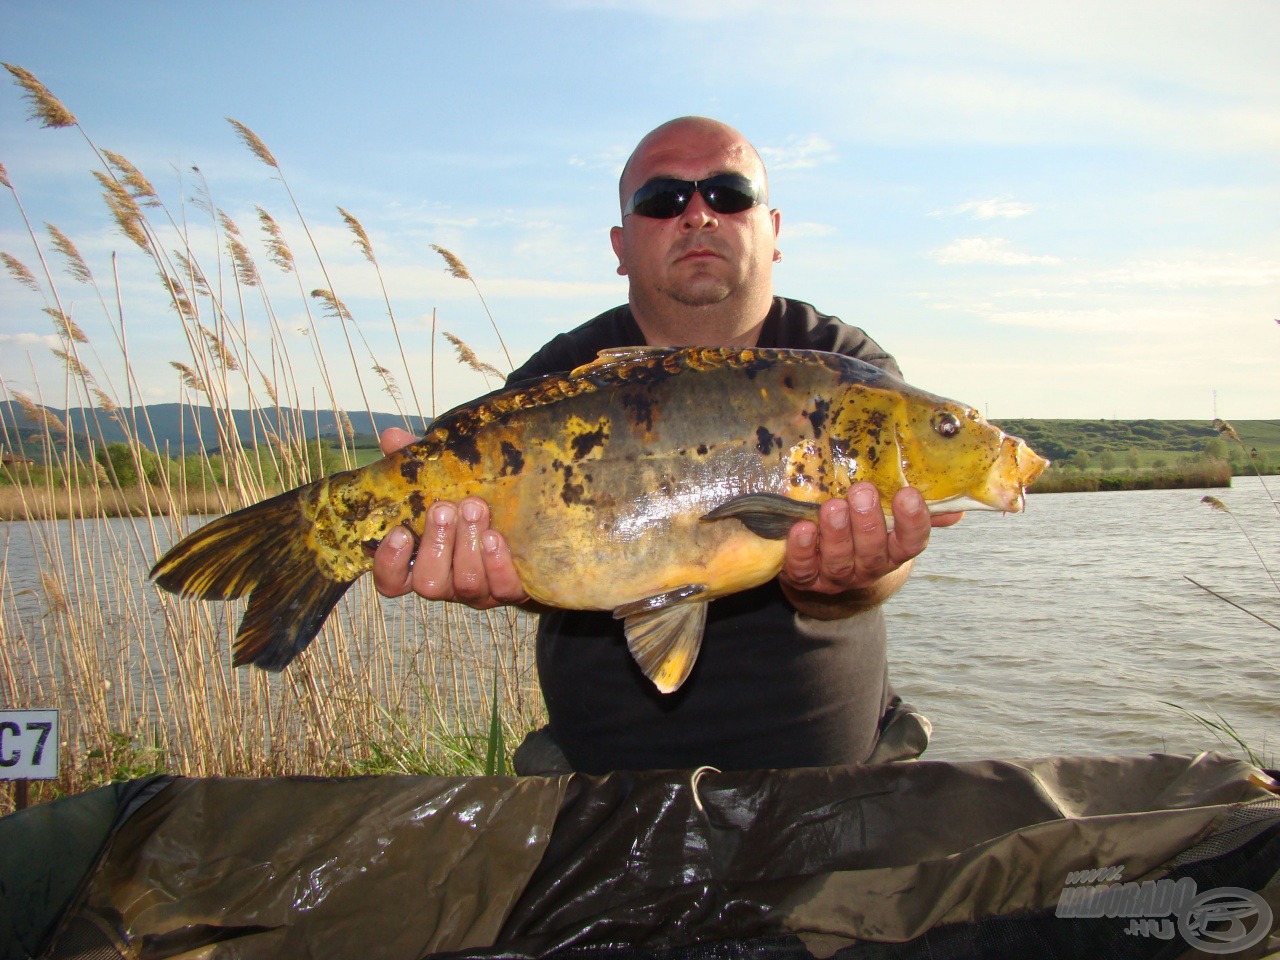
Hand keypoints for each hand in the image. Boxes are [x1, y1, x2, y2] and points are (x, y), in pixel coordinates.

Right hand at [370, 427, 528, 608]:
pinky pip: (503, 588)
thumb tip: (392, 439)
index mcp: (422, 561)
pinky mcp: (511, 589)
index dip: (390, 563)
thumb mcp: (444, 482)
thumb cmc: (472, 501)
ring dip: (468, 547)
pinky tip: (497, 537)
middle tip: (445, 508)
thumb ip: (416, 466)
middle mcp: (447, 582)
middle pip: (428, 583)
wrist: (529, 521)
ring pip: (466, 584)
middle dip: (436, 544)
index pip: (391, 581)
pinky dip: (498, 565)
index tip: (401, 532)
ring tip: (476, 509)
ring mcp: (479, 590)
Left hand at [778, 482, 962, 614]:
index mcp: (893, 552)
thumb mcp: (890, 521)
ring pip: (839, 561)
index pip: (911, 542)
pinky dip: (801, 550)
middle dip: (868, 522)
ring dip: (836, 534)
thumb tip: (956, 506)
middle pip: (873, 551)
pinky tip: (802, 528)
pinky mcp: (804, 578)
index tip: (907, 494)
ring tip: (832, 507)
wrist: (825, 571)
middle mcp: (867, 568)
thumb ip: (917, 511)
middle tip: (862, 492)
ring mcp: (836, 577)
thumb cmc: (862, 533)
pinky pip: (803, 569)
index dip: (912, 522)